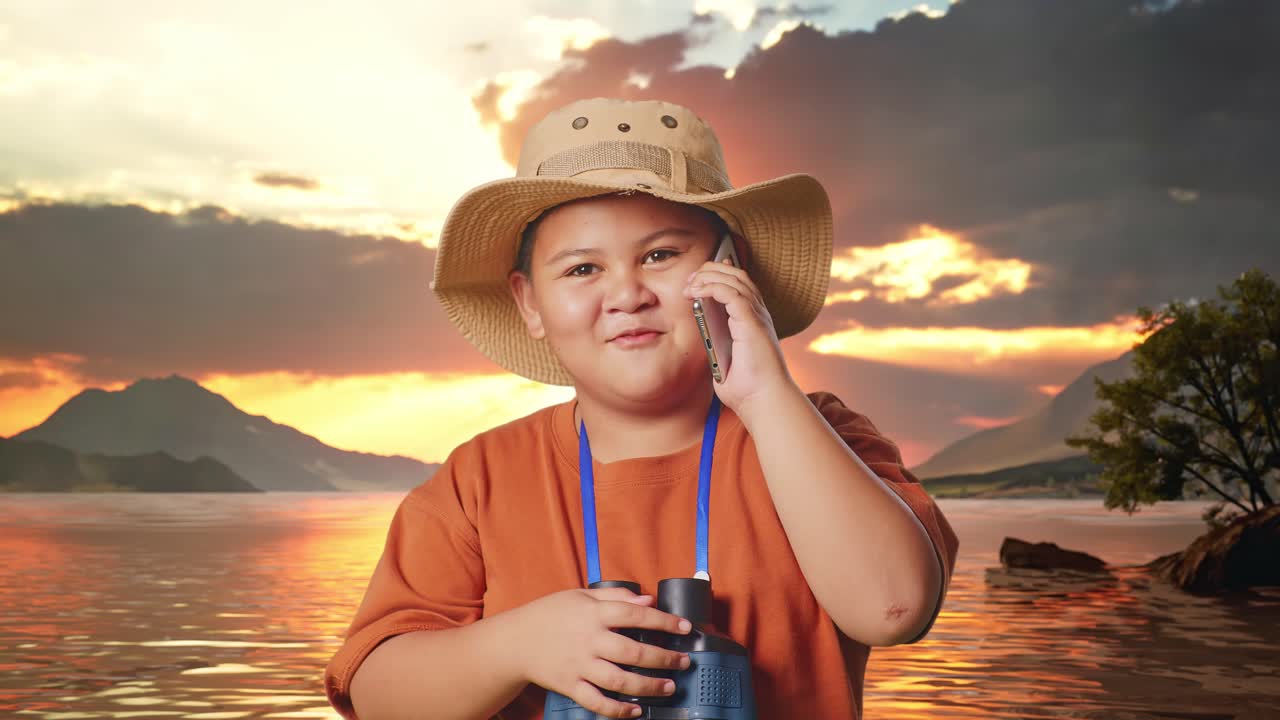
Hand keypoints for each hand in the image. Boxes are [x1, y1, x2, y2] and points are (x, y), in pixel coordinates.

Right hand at [509, 586, 693, 717]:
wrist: (514, 641)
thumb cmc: (549, 614)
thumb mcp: (580, 595)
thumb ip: (614, 595)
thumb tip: (648, 600)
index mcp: (593, 613)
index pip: (636, 615)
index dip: (664, 621)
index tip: (685, 628)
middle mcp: (589, 640)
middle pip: (633, 652)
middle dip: (664, 658)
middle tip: (683, 662)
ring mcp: (579, 665)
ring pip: (619, 680)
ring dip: (648, 685)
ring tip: (669, 686)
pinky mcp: (569, 686)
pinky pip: (596, 702)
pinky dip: (617, 710)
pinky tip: (636, 710)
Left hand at [683, 256, 796, 412]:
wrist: (762, 400)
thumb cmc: (747, 387)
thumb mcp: (724, 360)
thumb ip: (716, 344)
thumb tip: (704, 335)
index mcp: (752, 320)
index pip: (739, 284)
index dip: (719, 273)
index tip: (695, 279)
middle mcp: (758, 314)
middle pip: (737, 275)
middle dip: (710, 272)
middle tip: (689, 282)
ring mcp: (757, 317)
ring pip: (735, 280)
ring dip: (708, 277)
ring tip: (690, 286)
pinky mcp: (752, 323)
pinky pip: (732, 294)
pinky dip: (713, 288)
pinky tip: (698, 292)